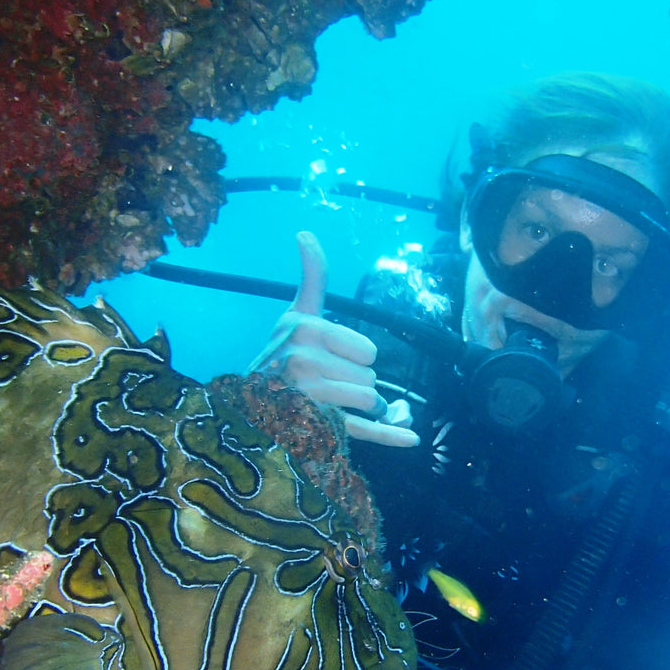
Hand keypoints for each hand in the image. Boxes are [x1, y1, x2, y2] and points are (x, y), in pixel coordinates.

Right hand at [249, 231, 418, 447]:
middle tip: (328, 381)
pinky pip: (364, 430)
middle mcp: (303, 362)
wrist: (257, 402)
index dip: (357, 354)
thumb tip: (304, 232)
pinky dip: (390, 435)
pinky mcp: (318, 426)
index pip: (369, 350)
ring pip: (371, 401)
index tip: (332, 356)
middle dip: (359, 381)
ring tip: (335, 402)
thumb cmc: (285, 352)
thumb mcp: (298, 311)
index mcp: (305, 330)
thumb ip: (312, 276)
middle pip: (371, 378)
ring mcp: (310, 397)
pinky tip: (412, 437)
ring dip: (365, 406)